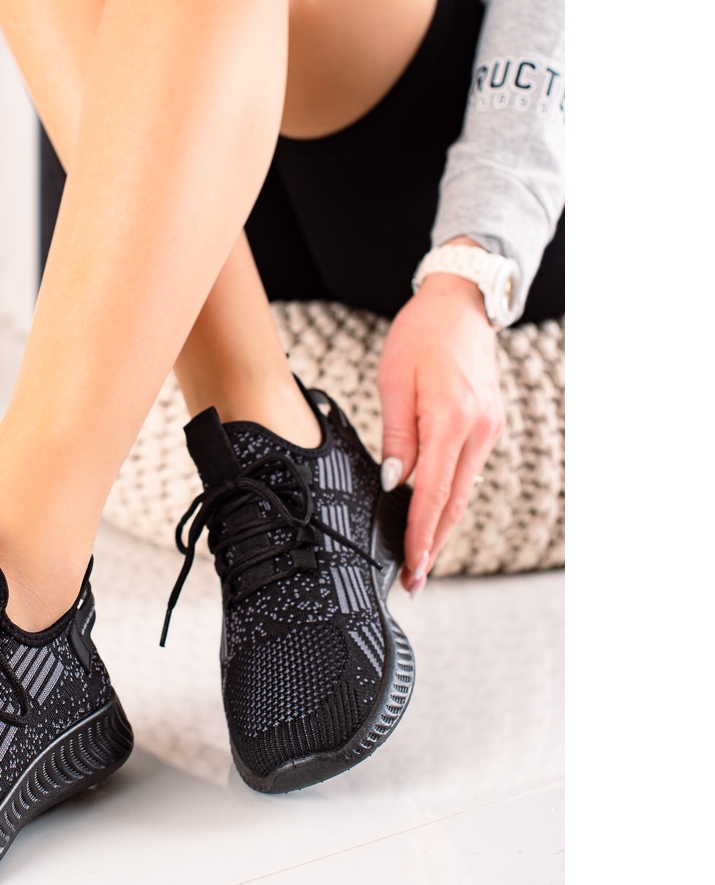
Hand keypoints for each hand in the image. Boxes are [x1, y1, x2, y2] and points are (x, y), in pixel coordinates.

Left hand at [376, 263, 504, 593]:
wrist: (461, 304)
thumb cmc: (421, 337)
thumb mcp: (395, 381)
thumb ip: (397, 435)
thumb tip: (396, 481)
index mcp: (452, 420)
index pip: (433, 493)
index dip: (420, 535)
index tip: (410, 567)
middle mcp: (478, 430)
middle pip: (453, 502)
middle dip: (433, 545)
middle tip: (414, 580)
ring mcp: (489, 429)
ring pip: (462, 490)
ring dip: (442, 526)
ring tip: (420, 558)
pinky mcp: (488, 425)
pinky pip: (467, 471)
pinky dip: (450, 497)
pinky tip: (434, 515)